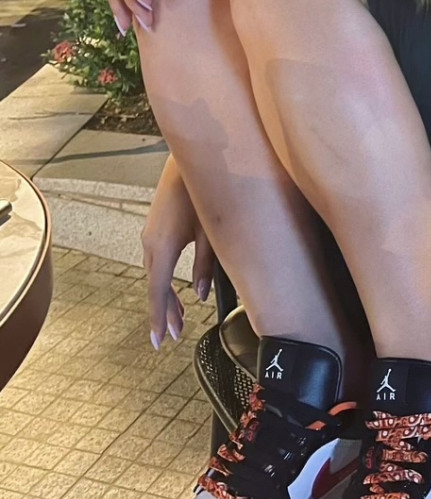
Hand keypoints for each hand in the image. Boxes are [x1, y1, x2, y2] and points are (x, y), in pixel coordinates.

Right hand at [142, 156, 215, 349]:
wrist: (191, 157)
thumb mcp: (211, 232)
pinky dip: (164, 276)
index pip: (158, 293)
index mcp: (162, 247)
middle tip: (174, 333)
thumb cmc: (203, 191)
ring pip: (155, 272)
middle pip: (155, 286)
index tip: (159, 341)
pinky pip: (157, 258)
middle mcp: (151, 242)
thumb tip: (200, 293)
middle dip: (165, 311)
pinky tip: (175, 284)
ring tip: (178, 315)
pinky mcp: (156, 224)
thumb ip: (205, 265)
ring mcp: (151, 232)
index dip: (158, 319)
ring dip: (165, 294)